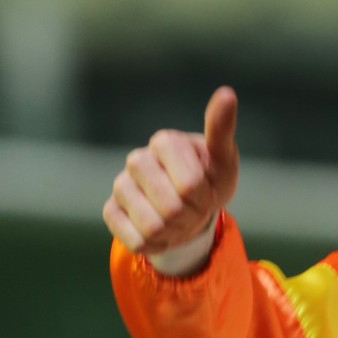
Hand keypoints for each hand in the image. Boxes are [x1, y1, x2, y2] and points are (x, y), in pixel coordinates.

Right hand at [103, 86, 239, 254]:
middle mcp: (137, 159)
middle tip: (194, 206)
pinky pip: (135, 240)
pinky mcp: (110, 211)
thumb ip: (221, 128)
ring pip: (152, 227)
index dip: (204, 196)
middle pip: (171, 207)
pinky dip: (157, 244)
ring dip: (175, 232)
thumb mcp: (223, 159)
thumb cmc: (210, 180)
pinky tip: (162, 231)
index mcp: (165, 142)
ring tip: (179, 219)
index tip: (206, 188)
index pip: (189, 184)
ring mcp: (121, 185)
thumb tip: (227, 93)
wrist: (192, 208)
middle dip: (191, 215)